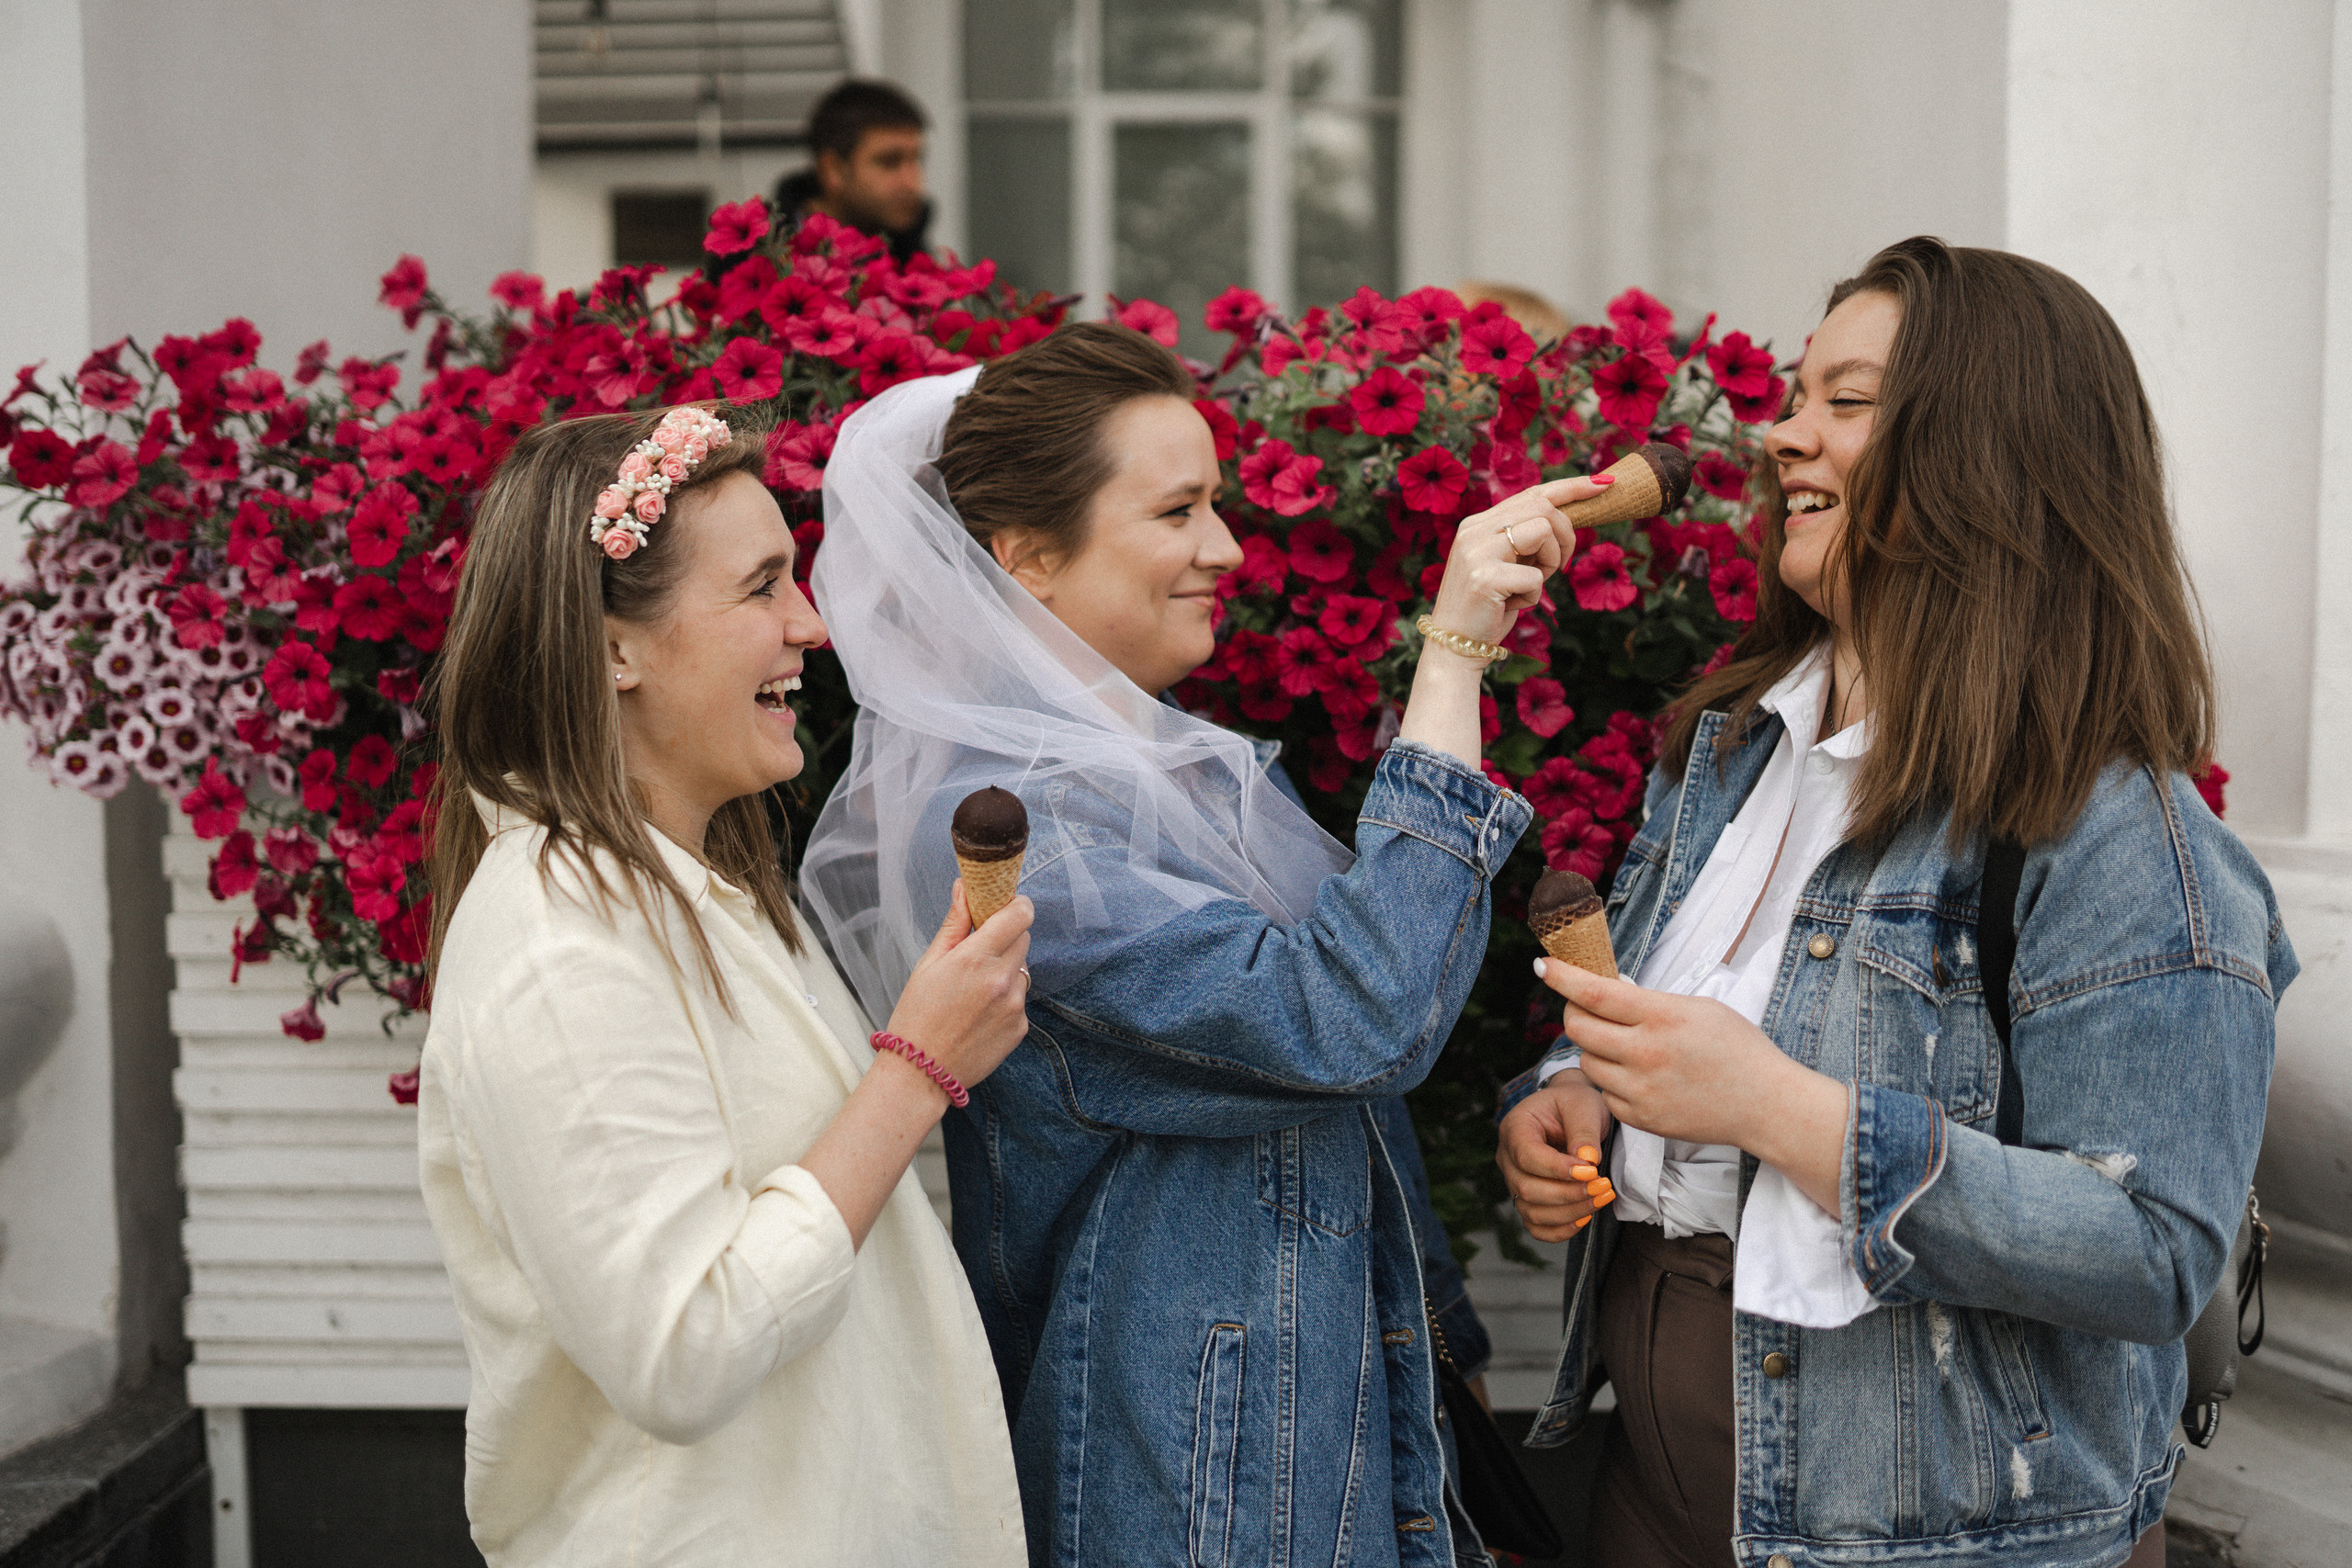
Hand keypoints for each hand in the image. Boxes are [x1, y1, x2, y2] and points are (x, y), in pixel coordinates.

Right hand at [884, 882, 1033, 1096]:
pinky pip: (1020, 999)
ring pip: (1023, 969)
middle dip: (1006, 937)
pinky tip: (979, 1014)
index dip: (1016, 905)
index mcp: (976, 959)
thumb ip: (954, 924)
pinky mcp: (1021, 1027)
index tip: (1005, 907)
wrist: (922, 1072)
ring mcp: (1015, 1006)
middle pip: (1023, 938)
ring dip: (1006, 970)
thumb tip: (964, 887)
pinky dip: (1006, 999)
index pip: (1019, 915)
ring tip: (974, 991)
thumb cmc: (917, 1016)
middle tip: (979, 952)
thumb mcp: (928, 964)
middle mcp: (1001, 980)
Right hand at [1425, 473, 1615, 649]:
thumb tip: (1566, 518)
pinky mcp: (1485, 577)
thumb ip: (1523, 540)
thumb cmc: (1487, 608)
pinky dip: (1534, 595)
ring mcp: (1477, 551)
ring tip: (1531, 585)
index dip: (1571, 487)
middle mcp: (1474, 530)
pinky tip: (1513, 605)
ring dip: (1550, 561)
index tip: (1603, 483)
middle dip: (1567, 534)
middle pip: (1543, 505)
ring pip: (1543, 530)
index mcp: (1478, 524)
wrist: (1454, 647)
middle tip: (1561, 565)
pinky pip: (1536, 576)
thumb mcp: (1505, 565)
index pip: (1531, 493)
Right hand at [1497, 1076, 1617, 1241]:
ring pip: (1531, 1211)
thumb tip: (1586, 1160)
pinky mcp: (1528, 1200)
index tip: (1591, 1170)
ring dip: (1569, 1212)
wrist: (1570, 1111)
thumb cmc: (1575, 1104)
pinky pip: (1536, 1227)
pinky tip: (1585, 1216)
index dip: (1558, 1169)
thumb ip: (1584, 1130)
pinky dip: (1560, 1230)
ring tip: (1601, 1198)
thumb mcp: (1584, 1105)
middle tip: (1603, 1186)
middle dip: (1568, 1193)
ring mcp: (1514, 1181)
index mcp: (1515, 1127)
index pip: (1527, 1156)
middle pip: (1526, 1188)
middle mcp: (1507, 1157)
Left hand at [1534, 957, 1849, 1213]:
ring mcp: (1641, 1090)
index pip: (1593, 993)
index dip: (1561, 977)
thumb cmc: (1737, 1049)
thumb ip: (1648, 1001)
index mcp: (1662, 1017)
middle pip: (1578, 1028)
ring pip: (1587, 1062)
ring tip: (1627, 1048)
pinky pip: (1605, 1094)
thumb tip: (1604, 989)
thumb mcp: (1698, 1008)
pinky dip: (1613, 1082)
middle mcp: (1645, 1054)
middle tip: (1586, 1009)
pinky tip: (1642, 1078)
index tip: (1542, 964)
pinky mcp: (1641, 1119)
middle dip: (1574, 1013)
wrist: (1766, 1105)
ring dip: (1596, 1050)